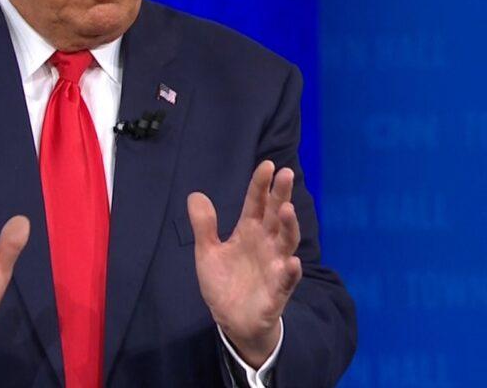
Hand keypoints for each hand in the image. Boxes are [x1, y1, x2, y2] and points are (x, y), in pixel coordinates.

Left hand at [187, 160, 301, 367]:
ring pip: (286, 242)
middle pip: (276, 215)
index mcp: (249, 232)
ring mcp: (274, 266)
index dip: (261, 185)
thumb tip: (195, 194)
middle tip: (286, 173)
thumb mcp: (207, 252)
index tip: (266, 164)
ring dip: (289, 226)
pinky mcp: (277, 291)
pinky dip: (290, 271)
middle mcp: (266, 244)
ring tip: (287, 209)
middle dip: (281, 195)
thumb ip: (204, 226)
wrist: (232, 320)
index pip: (256, 203)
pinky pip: (286, 280)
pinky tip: (292, 262)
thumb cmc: (224, 283)